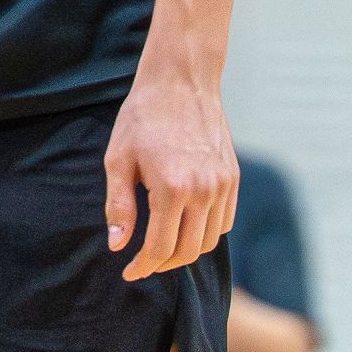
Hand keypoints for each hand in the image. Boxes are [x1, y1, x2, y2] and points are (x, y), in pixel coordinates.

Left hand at [104, 68, 237, 282]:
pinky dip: (206, 232)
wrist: (180, 80)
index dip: (143, 266)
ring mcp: (223, 185)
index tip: (129, 271)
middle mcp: (203, 191)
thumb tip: (118, 245)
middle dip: (163, 263)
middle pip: (187, 252)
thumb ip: (119, 205)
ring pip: (208, 241)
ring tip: (163, 245)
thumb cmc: (143, 116)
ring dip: (185, 251)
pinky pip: (224, 222)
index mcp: (172, 188)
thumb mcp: (119, 158)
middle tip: (144, 261)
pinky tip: (186, 224)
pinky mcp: (233, 177)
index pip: (161, 248)